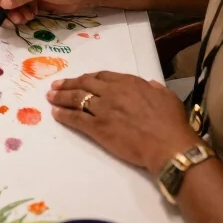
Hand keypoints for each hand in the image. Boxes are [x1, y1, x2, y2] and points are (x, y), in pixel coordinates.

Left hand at [46, 71, 196, 174]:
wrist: (168, 146)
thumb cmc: (172, 123)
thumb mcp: (167, 97)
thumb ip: (155, 89)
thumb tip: (150, 84)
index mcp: (129, 83)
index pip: (102, 76)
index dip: (88, 78)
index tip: (80, 79)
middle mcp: (112, 92)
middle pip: (85, 84)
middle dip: (69, 84)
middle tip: (56, 85)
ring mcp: (103, 109)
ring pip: (77, 99)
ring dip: (61, 97)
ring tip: (50, 97)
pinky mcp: (99, 128)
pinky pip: (76, 119)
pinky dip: (64, 115)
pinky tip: (56, 114)